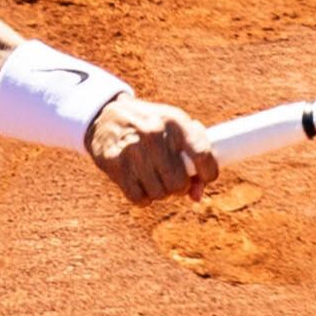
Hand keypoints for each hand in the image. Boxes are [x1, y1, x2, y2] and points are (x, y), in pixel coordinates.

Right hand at [84, 95, 218, 202]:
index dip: (208, 174)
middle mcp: (154, 133)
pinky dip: (142, 197)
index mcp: (175, 121)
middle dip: (178, 187)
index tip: (205, 176)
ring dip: (159, 192)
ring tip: (153, 178)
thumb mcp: (175, 131)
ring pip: (159, 193)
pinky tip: (138, 182)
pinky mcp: (114, 163)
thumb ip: (194, 159)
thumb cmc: (151, 127)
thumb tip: (197, 196)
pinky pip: (138, 198)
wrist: (107, 116)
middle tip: (171, 178)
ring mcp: (133, 149)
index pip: (203, 155)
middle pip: (179, 183)